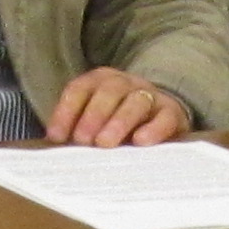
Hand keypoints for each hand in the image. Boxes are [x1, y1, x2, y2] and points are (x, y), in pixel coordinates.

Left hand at [47, 69, 188, 146]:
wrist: (162, 117)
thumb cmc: (118, 124)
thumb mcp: (95, 123)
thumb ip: (77, 130)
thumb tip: (57, 147)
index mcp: (101, 81)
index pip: (80, 89)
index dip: (66, 111)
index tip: (57, 137)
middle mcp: (126, 84)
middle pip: (109, 91)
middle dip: (93, 115)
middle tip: (83, 140)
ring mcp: (151, 97)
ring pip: (136, 102)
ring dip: (119, 121)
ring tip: (105, 143)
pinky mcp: (172, 114)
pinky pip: (164, 117)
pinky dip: (153, 129)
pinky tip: (141, 141)